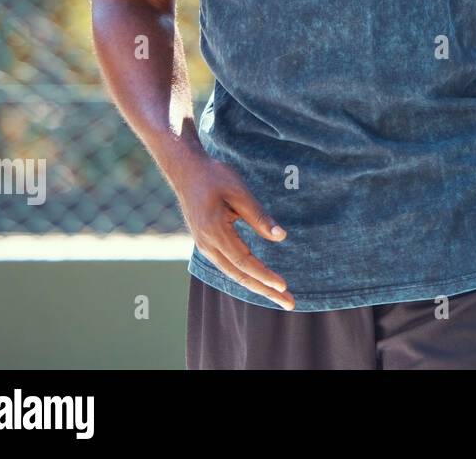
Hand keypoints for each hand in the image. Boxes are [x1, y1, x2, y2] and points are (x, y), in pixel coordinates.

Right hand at [172, 153, 294, 309]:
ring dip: (256, 286)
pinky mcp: (207, 243)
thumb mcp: (239, 192)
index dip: (265, 276)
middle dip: (265, 291)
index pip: (244, 262)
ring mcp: (205, 246)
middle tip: (289, 303)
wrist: (186, 171)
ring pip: (233, 273)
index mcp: (215, 232)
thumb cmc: (214, 177)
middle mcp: (207, 245)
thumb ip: (258, 217)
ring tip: (278, 296)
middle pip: (239, 276)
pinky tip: (258, 281)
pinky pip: (228, 265)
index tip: (283, 286)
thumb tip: (280, 237)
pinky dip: (245, 276)